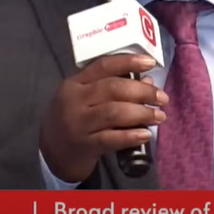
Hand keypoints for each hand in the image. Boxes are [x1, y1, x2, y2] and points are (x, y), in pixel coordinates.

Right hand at [39, 54, 167, 182]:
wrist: (52, 152)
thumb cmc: (74, 118)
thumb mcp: (84, 98)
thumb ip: (110, 88)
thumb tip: (147, 82)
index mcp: (74, 83)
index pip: (103, 66)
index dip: (128, 62)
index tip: (150, 63)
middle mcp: (74, 100)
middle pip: (113, 89)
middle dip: (142, 91)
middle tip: (162, 98)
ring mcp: (77, 123)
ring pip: (114, 112)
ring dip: (142, 112)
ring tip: (159, 116)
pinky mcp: (83, 145)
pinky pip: (111, 138)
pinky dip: (131, 135)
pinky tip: (145, 134)